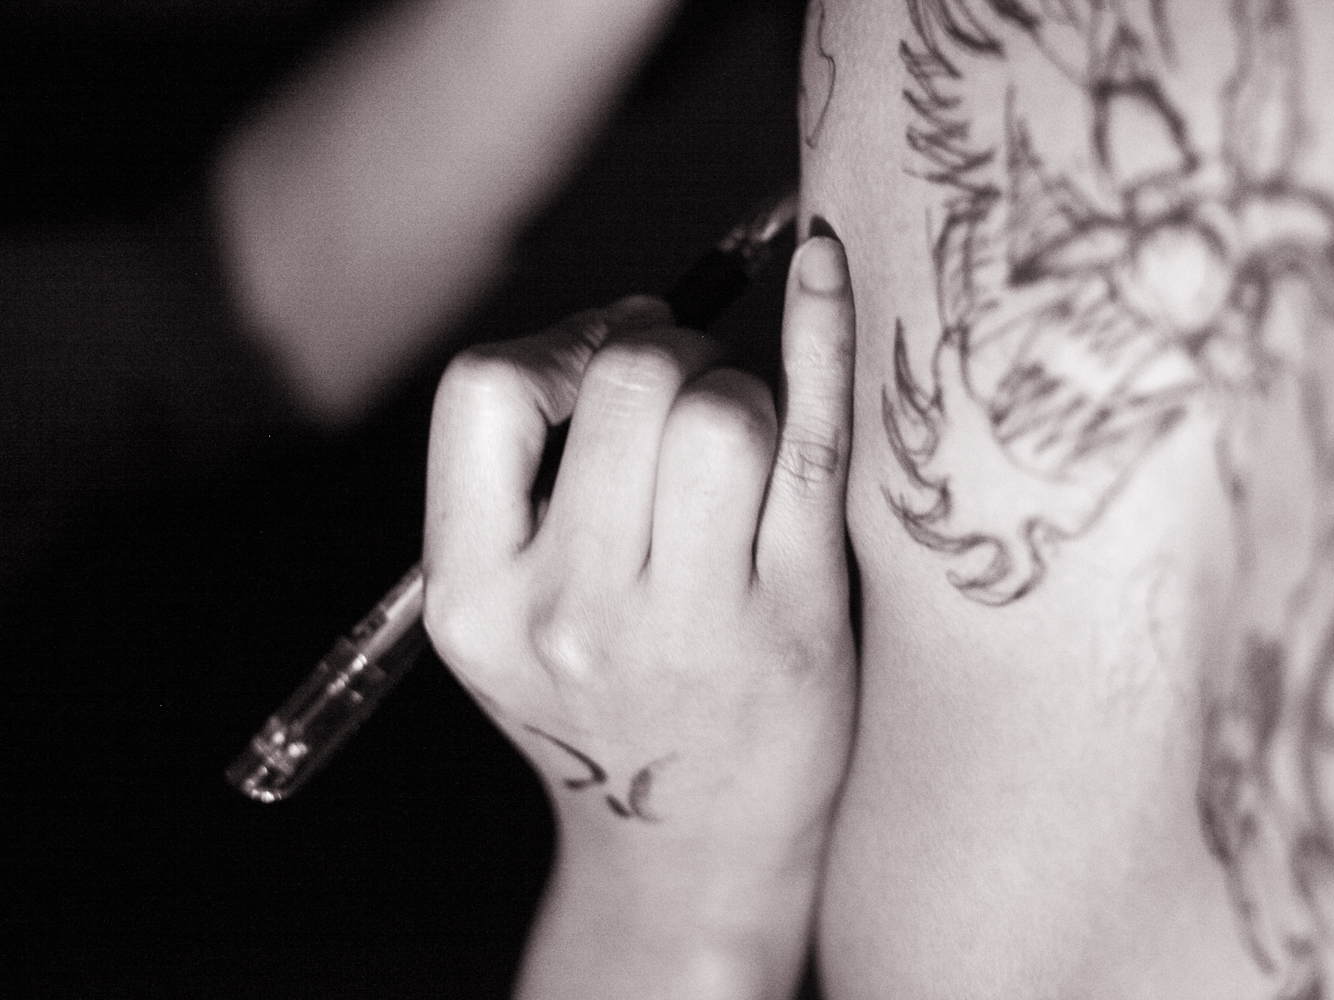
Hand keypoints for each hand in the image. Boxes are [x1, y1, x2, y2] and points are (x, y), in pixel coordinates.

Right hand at [422, 236, 856, 998]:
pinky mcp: (795, 620)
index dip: (555, 347)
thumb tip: (630, 324)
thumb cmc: (607, 704)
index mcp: (474, 599)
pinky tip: (827, 268)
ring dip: (741, 386)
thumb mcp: (509, 620)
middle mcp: (571, 612)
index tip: (604, 362)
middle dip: (667, 353)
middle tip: (689, 388)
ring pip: (725, 409)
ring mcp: (688, 622)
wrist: (693, 847)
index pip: (485, 392)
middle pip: (628, 383)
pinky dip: (824, 337)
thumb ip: (529, 484)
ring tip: (741, 437)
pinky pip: (813, 443)